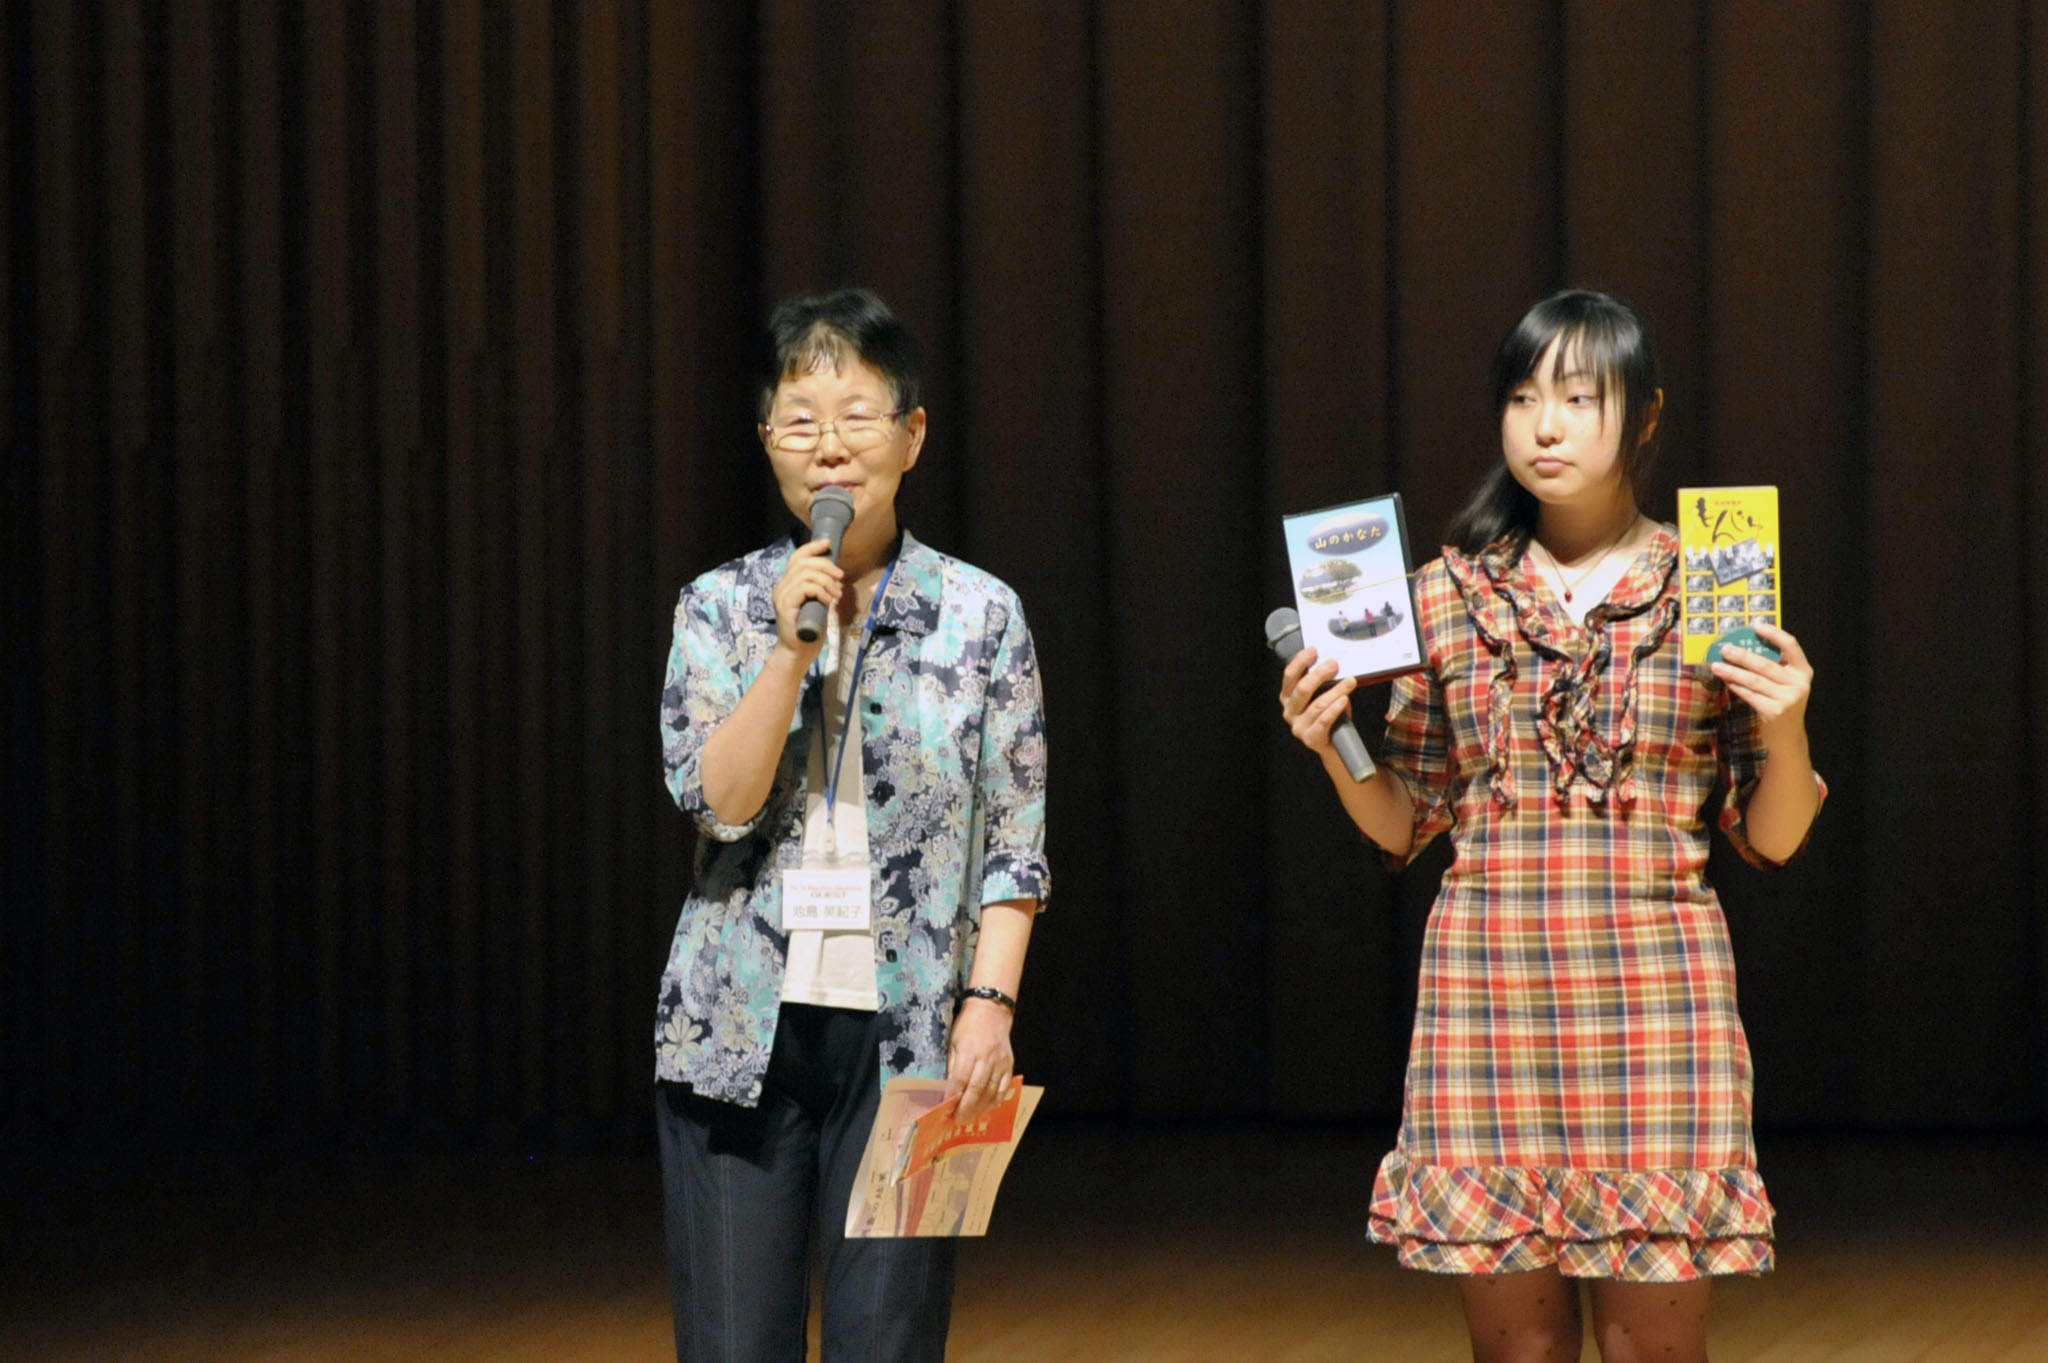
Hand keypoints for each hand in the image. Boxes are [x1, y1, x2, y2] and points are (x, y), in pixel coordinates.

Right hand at [771, 538, 843, 658]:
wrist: (798, 654)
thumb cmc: (809, 631)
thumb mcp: (818, 604)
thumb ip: (821, 589)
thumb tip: (835, 576)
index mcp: (788, 585)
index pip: (797, 557)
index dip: (812, 547)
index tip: (828, 544)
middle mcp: (782, 588)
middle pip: (802, 562)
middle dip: (825, 565)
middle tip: (840, 577)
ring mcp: (782, 597)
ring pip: (805, 574)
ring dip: (826, 580)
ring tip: (836, 594)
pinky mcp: (786, 607)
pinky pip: (804, 588)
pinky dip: (820, 590)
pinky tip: (828, 601)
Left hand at [944, 997, 1014, 1122]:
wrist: (992, 1011)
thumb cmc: (968, 1026)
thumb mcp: (954, 1042)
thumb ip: (953, 1066)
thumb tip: (949, 1089)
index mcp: (969, 1050)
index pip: (960, 1079)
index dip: (953, 1096)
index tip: (946, 1109)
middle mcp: (987, 1058)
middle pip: (977, 1089)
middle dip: (966, 1108)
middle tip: (958, 1120)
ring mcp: (1001, 1063)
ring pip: (991, 1092)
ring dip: (980, 1108)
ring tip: (970, 1117)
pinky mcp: (1010, 1065)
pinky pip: (1004, 1088)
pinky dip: (995, 1101)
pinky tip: (986, 1107)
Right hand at [1277, 646, 1358, 758]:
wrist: (1337, 745)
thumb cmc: (1331, 716)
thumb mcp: (1326, 694)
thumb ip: (1325, 681)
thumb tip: (1335, 663)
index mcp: (1289, 696)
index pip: (1290, 675)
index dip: (1300, 661)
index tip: (1314, 650)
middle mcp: (1290, 710)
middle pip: (1301, 689)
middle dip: (1319, 674)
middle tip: (1334, 664)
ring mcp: (1298, 726)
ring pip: (1316, 704)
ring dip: (1335, 691)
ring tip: (1349, 682)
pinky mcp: (1310, 738)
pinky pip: (1324, 720)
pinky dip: (1335, 709)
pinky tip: (1343, 700)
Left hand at [1710, 622, 1812, 746]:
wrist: (1788, 737)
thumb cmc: (1782, 703)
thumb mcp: (1786, 683)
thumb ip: (1774, 667)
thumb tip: (1742, 646)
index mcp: (1803, 671)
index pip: (1791, 646)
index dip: (1774, 634)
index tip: (1755, 626)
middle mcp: (1798, 683)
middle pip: (1766, 664)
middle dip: (1742, 656)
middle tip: (1724, 649)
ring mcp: (1787, 698)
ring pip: (1754, 680)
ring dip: (1732, 672)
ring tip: (1716, 665)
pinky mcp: (1774, 711)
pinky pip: (1750, 695)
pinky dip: (1736, 687)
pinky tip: (1726, 681)